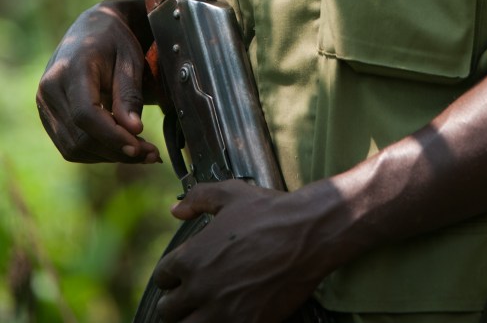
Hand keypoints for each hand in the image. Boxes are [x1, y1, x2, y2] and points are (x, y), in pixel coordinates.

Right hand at [36, 0, 160, 163]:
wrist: (91, 28)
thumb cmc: (115, 40)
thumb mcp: (130, 58)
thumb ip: (129, 94)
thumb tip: (134, 131)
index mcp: (70, 68)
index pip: (85, 114)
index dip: (112, 136)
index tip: (140, 146)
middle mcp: (49, 88)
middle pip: (79, 136)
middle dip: (116, 150)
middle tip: (151, 154)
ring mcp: (44, 104)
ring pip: (73, 147)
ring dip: (108, 156)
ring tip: (142, 152)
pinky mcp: (48, 116)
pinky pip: (69, 145)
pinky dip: (97, 152)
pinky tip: (121, 147)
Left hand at [153, 181, 333, 322]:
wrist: (307, 234)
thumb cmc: (269, 211)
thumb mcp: (231, 194)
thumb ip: (198, 198)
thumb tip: (174, 210)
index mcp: (192, 257)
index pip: (162, 279)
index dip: (171, 277)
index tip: (182, 277)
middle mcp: (201, 287)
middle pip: (168, 311)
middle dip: (178, 304)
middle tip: (192, 298)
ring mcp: (222, 311)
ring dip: (193, 320)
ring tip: (205, 312)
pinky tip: (230, 316)